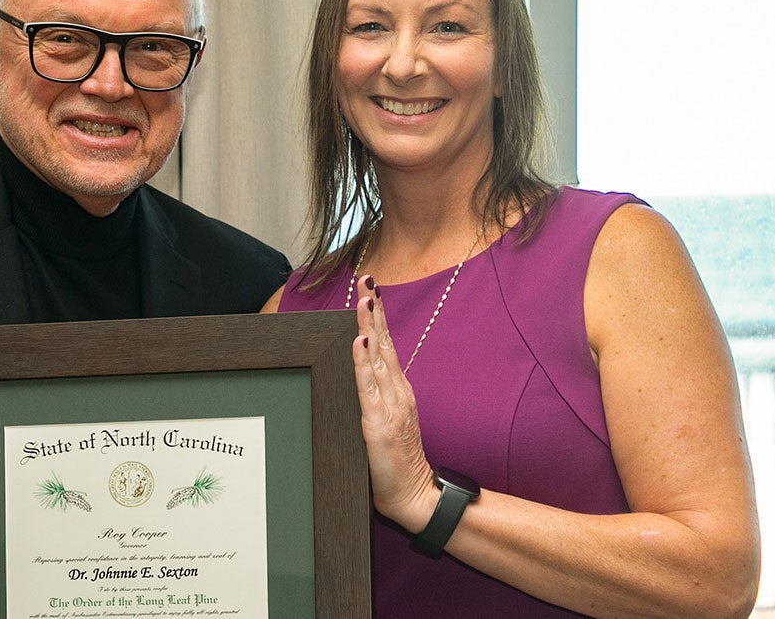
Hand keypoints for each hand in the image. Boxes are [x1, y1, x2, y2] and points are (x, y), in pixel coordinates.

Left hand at [352, 277, 441, 530]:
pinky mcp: (378, 421)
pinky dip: (363, 360)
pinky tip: (359, 340)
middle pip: (383, 342)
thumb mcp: (387, 423)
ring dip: (368, 324)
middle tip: (368, 279)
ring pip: (377, 356)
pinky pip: (368, 385)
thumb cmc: (397, 463)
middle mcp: (397, 392)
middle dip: (374, 310)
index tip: (371, 290)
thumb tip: (361, 377)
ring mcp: (389, 404)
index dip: (378, 318)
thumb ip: (378, 400)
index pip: (386, 346)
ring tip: (363, 298)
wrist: (415, 495)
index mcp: (398, 391)